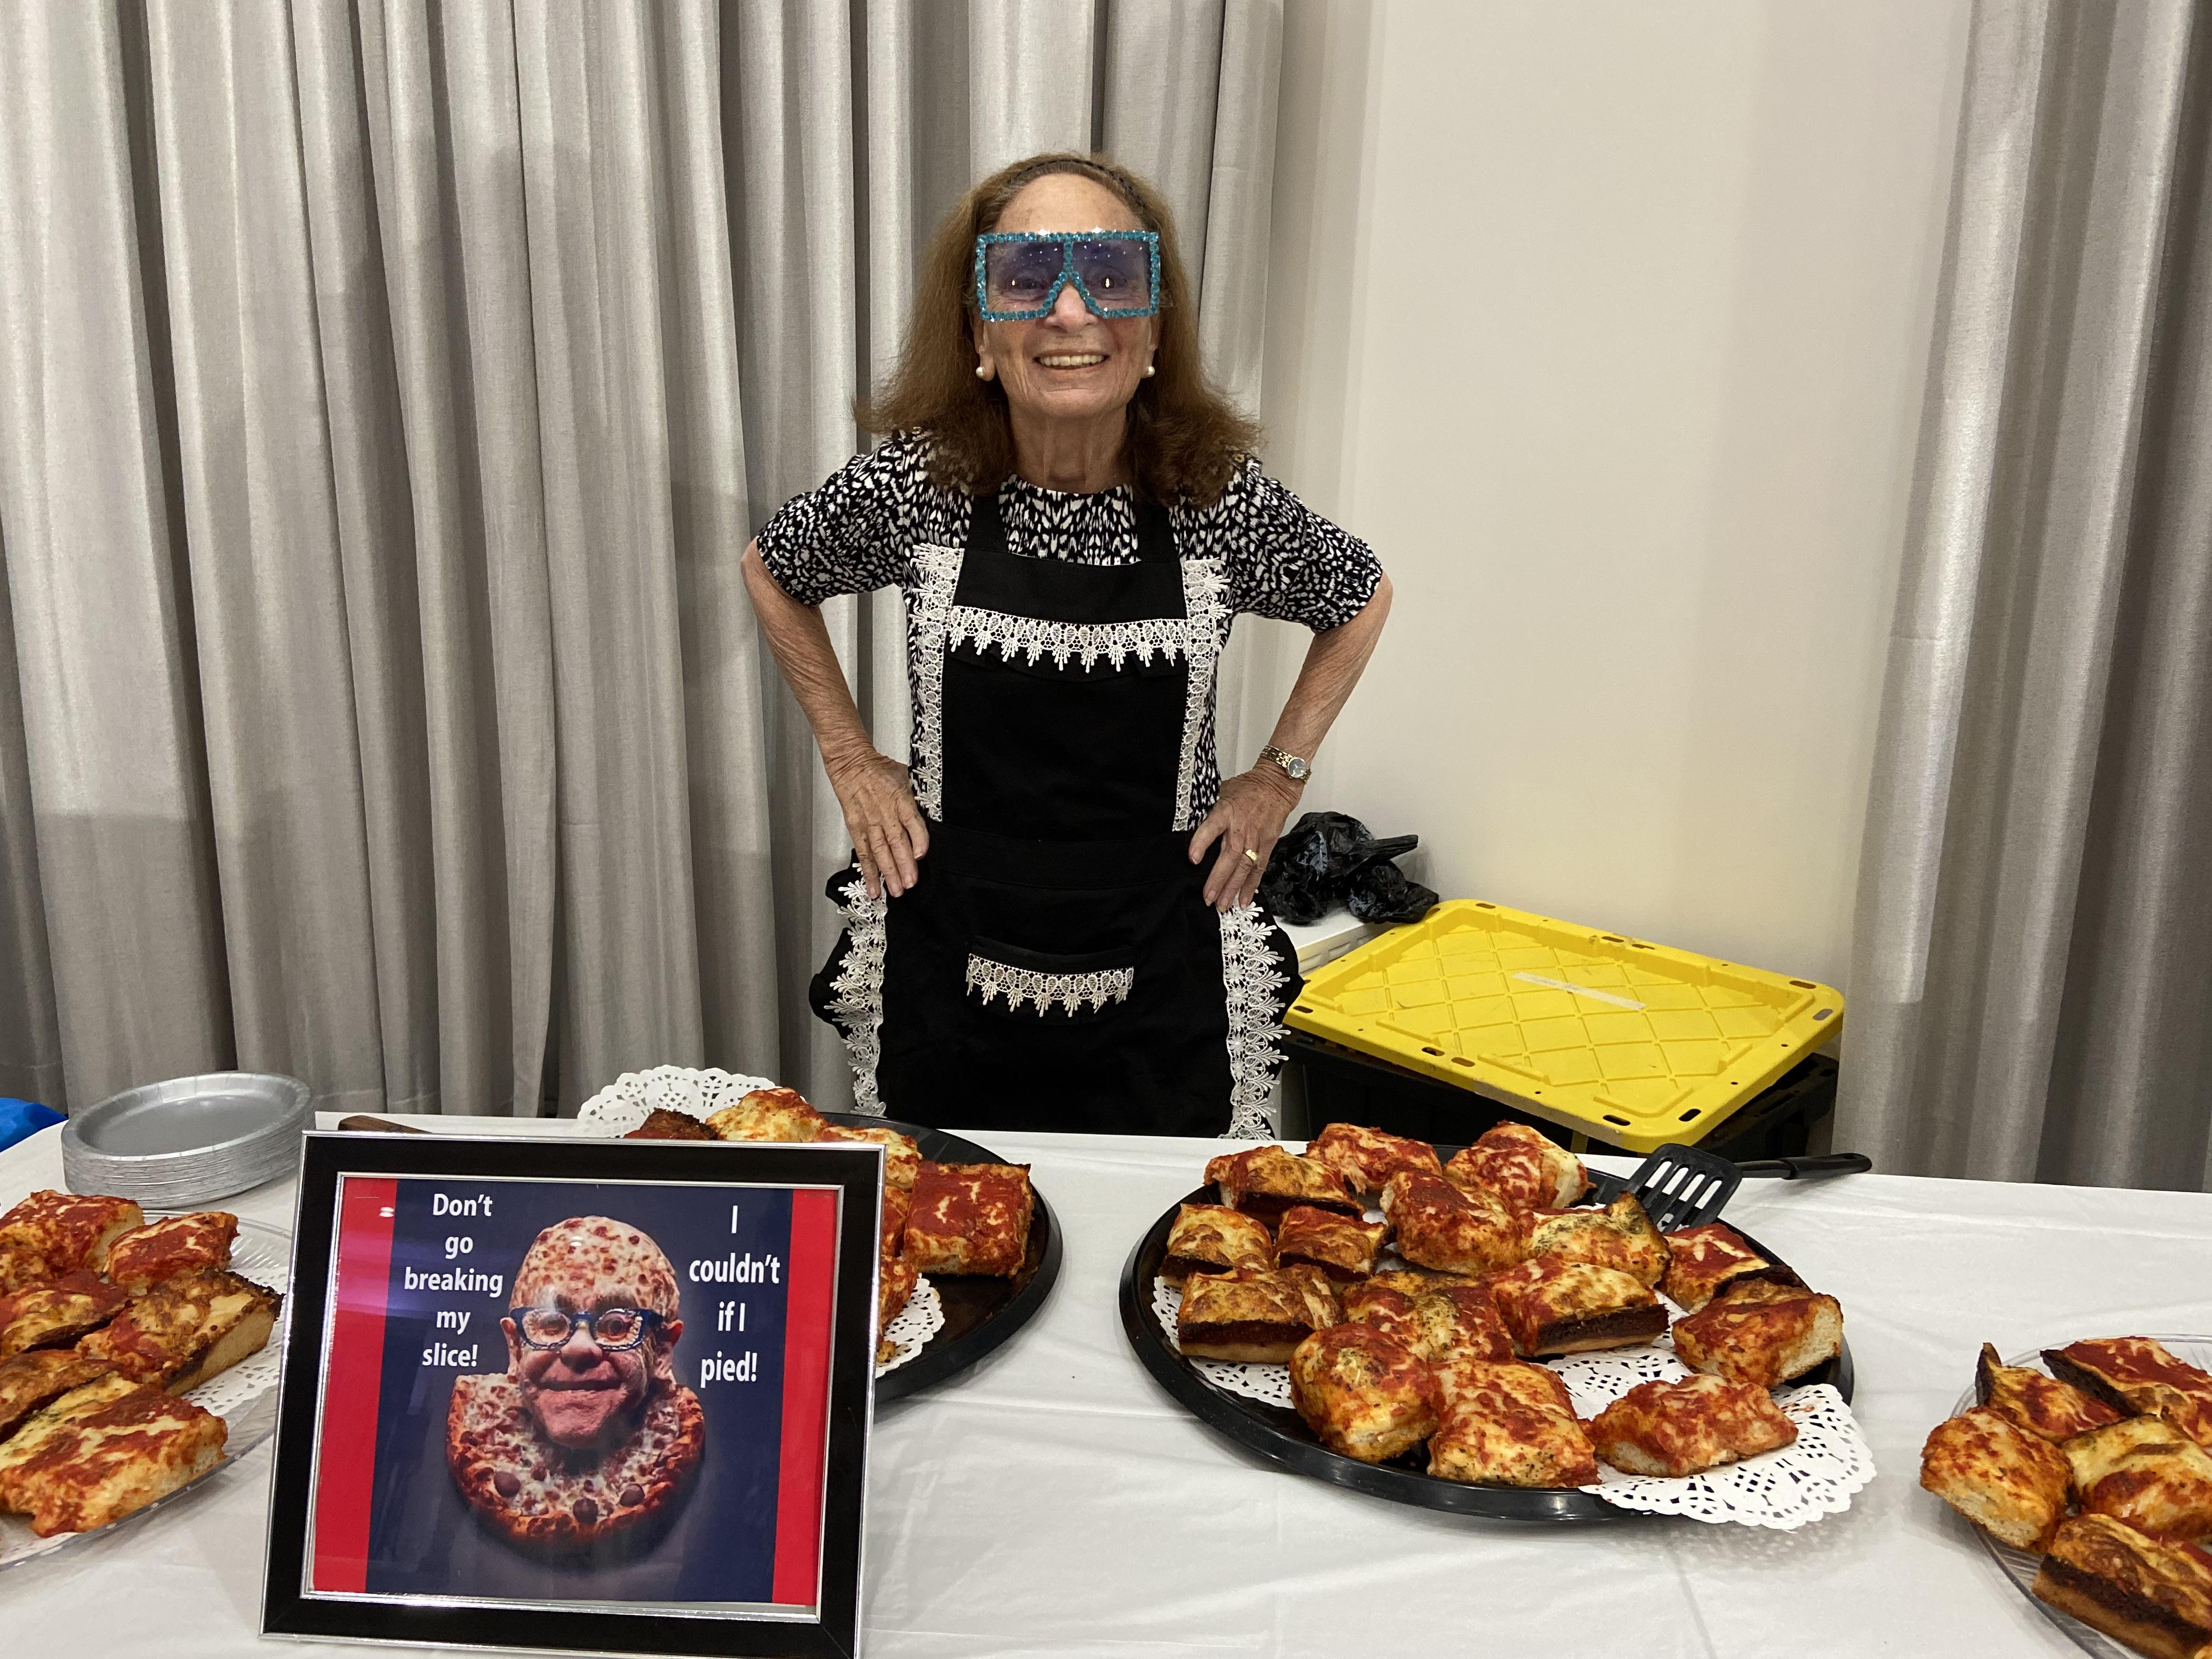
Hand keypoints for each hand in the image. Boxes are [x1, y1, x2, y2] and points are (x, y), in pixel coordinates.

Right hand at [825, 748, 928, 898]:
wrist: (851, 764)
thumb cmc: (878, 770)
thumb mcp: (903, 777)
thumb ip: (913, 800)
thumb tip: (924, 818)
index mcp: (900, 799)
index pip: (911, 821)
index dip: (917, 839)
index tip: (921, 854)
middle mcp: (884, 813)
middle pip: (895, 842)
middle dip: (904, 864)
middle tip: (910, 882)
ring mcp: (869, 823)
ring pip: (880, 851)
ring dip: (888, 872)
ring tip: (895, 890)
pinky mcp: (856, 829)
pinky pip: (863, 853)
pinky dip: (868, 871)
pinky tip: (873, 886)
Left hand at [1189, 767, 1302, 911]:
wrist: (1276, 786)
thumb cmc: (1247, 789)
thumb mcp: (1222, 792)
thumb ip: (1209, 811)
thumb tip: (1188, 825)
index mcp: (1226, 812)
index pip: (1211, 827)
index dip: (1201, 843)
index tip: (1192, 859)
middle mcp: (1241, 828)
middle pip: (1229, 856)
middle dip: (1218, 879)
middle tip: (1207, 898)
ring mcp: (1256, 838)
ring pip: (1244, 867)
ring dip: (1233, 888)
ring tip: (1222, 905)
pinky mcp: (1268, 845)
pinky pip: (1259, 869)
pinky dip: (1251, 886)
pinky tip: (1243, 900)